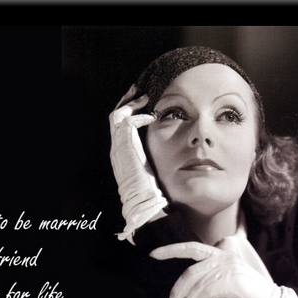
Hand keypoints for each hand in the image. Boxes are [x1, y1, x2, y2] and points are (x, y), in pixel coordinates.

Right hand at [109, 84, 167, 243]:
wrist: (148, 207)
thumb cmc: (156, 194)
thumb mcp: (157, 171)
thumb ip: (159, 159)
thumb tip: (181, 150)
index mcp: (124, 155)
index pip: (121, 126)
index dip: (131, 112)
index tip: (147, 102)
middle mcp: (117, 150)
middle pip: (116, 117)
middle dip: (128, 101)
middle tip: (143, 91)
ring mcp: (118, 149)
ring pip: (117, 115)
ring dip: (131, 103)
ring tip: (145, 95)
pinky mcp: (123, 148)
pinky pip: (126, 122)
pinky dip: (137, 115)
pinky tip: (153, 115)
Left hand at [150, 241, 297, 297]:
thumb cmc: (250, 296)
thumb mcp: (226, 282)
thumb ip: (208, 279)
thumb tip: (185, 293)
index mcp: (220, 253)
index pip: (191, 248)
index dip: (171, 250)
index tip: (153, 254)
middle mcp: (222, 256)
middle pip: (188, 274)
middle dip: (176, 294)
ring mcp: (227, 267)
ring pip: (195, 287)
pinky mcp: (230, 281)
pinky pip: (204, 295)